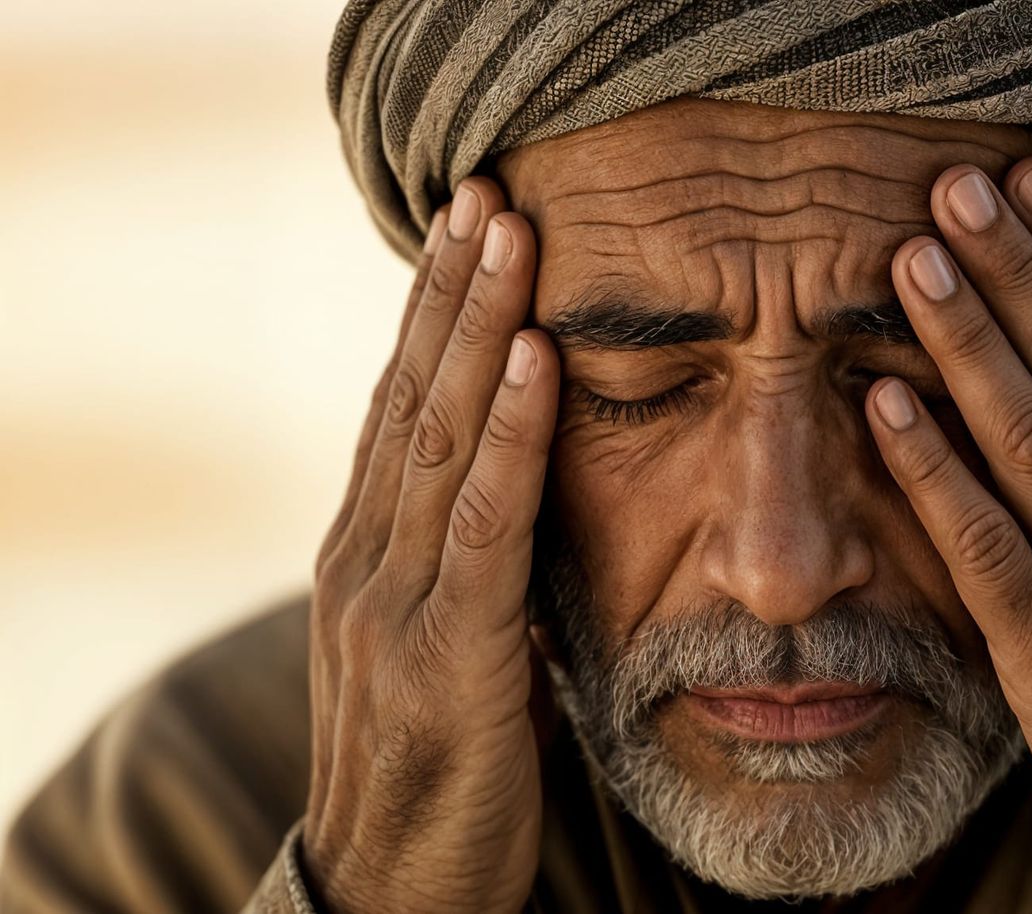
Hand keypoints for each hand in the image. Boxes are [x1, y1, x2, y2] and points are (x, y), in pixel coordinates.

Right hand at [303, 178, 558, 912]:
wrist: (393, 889)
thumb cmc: (439, 764)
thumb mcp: (452, 644)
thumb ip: (474, 565)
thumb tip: (528, 494)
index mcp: (369, 552)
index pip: (400, 407)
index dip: (436, 316)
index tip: (471, 230)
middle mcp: (366, 557)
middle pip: (410, 396)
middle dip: (453, 291)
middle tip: (486, 191)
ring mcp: (393, 600)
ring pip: (436, 436)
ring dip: (478, 328)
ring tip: (507, 234)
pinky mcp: (445, 651)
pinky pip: (481, 522)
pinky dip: (507, 435)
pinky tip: (535, 361)